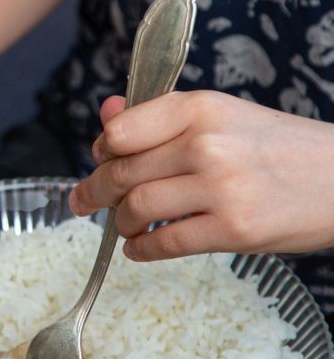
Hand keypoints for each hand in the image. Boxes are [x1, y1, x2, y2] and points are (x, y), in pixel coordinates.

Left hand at [69, 90, 333, 260]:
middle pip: (123, 172)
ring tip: (123, 225)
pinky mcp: (235, 229)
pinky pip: (166, 243)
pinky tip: (140, 248)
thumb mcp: (221, 116)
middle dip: (95, 191)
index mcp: (199, 108)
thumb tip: (105, 115)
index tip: (98, 161)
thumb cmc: (276, 146)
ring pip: (139, 207)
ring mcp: (221, 188)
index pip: (121, 131)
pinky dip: (142, 250)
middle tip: (82, 201)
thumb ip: (160, 117)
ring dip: (120, 221)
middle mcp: (207, 144)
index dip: (102, 150)